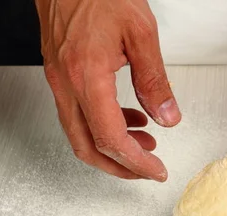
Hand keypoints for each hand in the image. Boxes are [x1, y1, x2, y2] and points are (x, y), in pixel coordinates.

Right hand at [35, 0, 180, 180]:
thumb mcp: (141, 33)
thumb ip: (155, 80)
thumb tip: (168, 117)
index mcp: (87, 76)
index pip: (111, 138)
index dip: (135, 163)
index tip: (156, 171)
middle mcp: (66, 83)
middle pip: (88, 147)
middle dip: (121, 167)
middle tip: (148, 170)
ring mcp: (59, 80)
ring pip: (80, 134)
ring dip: (113, 148)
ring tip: (145, 145)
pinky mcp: (60, 73)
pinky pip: (78, 113)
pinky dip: (104, 125)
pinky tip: (129, 118)